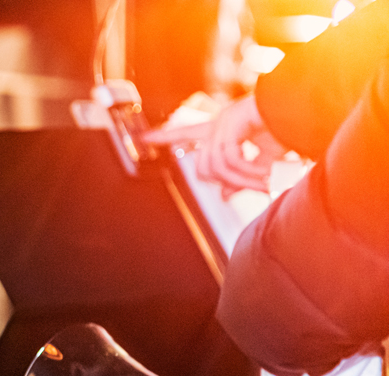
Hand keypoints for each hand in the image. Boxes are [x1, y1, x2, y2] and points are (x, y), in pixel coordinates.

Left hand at [145, 95, 287, 195]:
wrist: (302, 108)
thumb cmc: (286, 129)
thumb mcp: (262, 159)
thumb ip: (240, 177)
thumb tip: (225, 196)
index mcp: (222, 129)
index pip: (186, 132)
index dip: (165, 136)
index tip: (144, 137)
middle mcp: (217, 125)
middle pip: (202, 167)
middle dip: (227, 183)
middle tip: (256, 188)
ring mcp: (222, 123)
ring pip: (216, 167)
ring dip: (242, 180)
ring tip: (264, 183)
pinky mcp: (230, 123)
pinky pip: (229, 160)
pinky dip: (247, 173)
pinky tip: (265, 175)